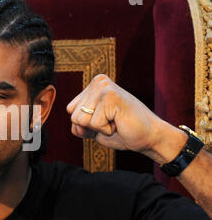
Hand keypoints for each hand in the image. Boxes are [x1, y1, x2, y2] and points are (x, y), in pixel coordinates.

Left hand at [66, 74, 186, 163]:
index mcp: (93, 85)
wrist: (149, 138)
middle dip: (91, 126)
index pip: (70, 111)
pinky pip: (93, 124)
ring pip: (80, 120)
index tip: (105, 120)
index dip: (85, 124)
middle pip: (73, 116)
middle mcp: (98, 82)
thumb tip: (76, 123)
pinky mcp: (110, 97)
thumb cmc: (122, 132)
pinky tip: (119, 123)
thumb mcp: (93, 128)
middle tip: (112, 122)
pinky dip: (105, 130)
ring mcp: (104, 87)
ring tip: (115, 121)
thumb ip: (78, 124)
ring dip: (98, 128)